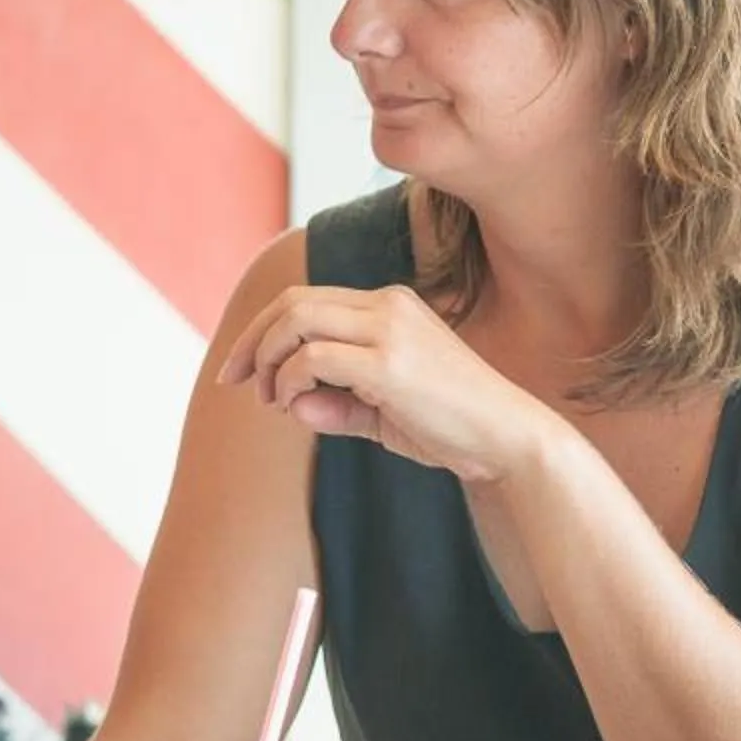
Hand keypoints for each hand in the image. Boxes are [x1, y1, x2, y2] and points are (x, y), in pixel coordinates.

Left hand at [217, 282, 550, 482]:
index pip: (309, 299)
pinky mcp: (388, 363)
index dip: (265, 330)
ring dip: (267, 359)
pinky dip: (289, 381)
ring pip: (295, 320)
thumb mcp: (384, 414)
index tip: (244, 370)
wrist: (509, 441)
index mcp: (391, 305)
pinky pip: (312, 358)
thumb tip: (289, 406)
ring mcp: (389, 329)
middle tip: (232, 379)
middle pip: (292, 301)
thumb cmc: (452, 428)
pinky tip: (293, 406)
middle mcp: (388, 305)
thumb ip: (337, 405)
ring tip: (269, 398)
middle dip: (252, 339)